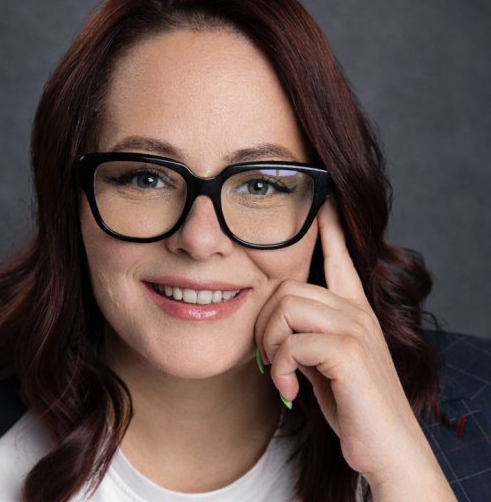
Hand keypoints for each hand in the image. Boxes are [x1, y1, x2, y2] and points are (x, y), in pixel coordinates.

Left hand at [254, 199, 456, 500]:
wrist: (387, 449)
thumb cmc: (352, 404)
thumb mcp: (325, 362)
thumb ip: (308, 334)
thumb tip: (276, 324)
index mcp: (353, 310)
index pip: (340, 257)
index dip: (330, 229)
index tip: (324, 204)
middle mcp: (357, 311)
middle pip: (287, 287)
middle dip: (266, 324)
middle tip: (269, 358)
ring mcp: (355, 328)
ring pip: (285, 308)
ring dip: (271, 346)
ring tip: (281, 374)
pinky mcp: (348, 352)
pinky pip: (291, 344)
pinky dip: (281, 370)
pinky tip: (290, 391)